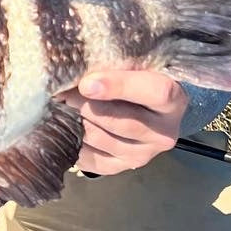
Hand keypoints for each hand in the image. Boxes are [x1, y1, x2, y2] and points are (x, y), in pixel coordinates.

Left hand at [59, 69, 187, 175]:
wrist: (150, 109)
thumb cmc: (139, 77)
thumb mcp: (136, 65)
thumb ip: (116, 63)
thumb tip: (77, 65)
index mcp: (172, 99)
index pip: (153, 92)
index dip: (119, 86)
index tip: (87, 83)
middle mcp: (163, 132)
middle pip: (121, 122)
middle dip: (86, 107)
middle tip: (61, 94)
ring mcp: (145, 154)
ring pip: (103, 140)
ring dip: (76, 124)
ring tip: (57, 108)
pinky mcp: (124, 166)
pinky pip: (93, 161)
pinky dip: (74, 144)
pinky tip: (62, 128)